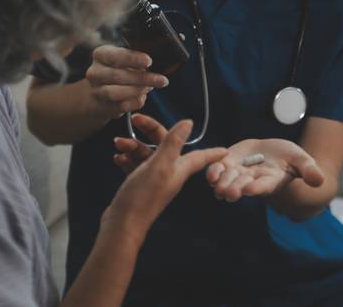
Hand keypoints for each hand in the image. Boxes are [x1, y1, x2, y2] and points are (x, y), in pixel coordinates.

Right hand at [85, 45, 168, 119]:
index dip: (132, 59)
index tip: (149, 61)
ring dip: (138, 91)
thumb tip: (180, 37)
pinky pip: (121, 106)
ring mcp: (96, 90)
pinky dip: (135, 102)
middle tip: (162, 80)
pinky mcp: (102, 106)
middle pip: (118, 76)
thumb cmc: (119, 69)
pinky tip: (142, 97)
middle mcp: (95, 72)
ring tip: (151, 88)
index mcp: (101, 54)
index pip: (115, 55)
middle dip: (143, 78)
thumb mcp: (127, 57)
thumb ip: (147, 49)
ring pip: (117, 92)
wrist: (98, 93)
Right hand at [102, 120, 227, 246]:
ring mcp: (153, 180)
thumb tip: (189, 123)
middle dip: (150, 131)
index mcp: (178, 170)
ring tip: (119, 144)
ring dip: (133, 146)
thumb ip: (173, 143)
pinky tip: (117, 157)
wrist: (123, 223)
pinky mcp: (139, 185)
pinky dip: (127, 159)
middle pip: (164, 146)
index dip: (211, 152)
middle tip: (135, 120)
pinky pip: (135, 165)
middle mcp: (168, 174)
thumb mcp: (159, 165)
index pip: (199, 157)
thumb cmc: (142, 196)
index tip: (225, 150)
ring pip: (146, 154)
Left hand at [207, 139, 324, 201]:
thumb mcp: (301, 160)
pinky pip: (217, 170)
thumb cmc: (288, 157)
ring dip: (220, 183)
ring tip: (215, 183)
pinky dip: (213, 171)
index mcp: (270, 181)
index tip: (250, 189)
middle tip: (229, 193)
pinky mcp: (227, 164)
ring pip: (226, 181)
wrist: (271, 151)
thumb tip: (319, 180)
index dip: (256, 188)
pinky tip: (211, 171)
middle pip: (241, 186)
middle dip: (235, 189)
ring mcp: (237, 174)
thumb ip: (309, 170)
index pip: (263, 186)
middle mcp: (252, 181)